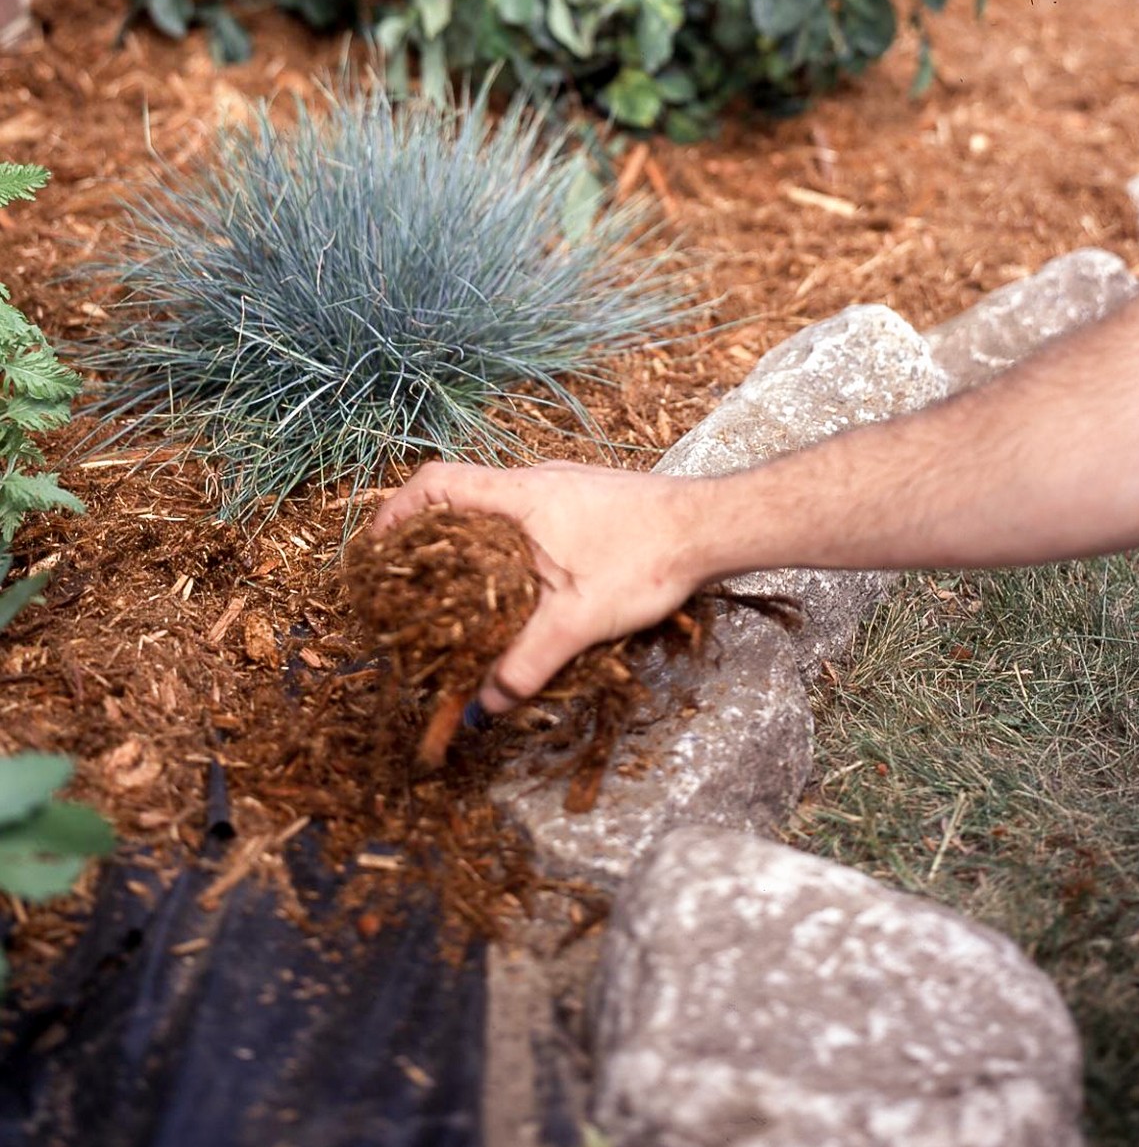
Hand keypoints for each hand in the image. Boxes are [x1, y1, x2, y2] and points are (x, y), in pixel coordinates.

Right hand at [371, 461, 708, 711]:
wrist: (712, 526)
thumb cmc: (647, 557)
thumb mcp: (579, 618)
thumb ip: (528, 661)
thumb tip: (487, 704)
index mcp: (520, 496)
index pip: (437, 484)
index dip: (398, 511)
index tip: (379, 548)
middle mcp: (536, 482)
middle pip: (461, 493)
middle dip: (429, 533)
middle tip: (412, 578)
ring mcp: (564, 488)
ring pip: (498, 506)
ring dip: (473, 540)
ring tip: (460, 588)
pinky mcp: (589, 501)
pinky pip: (529, 515)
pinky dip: (508, 544)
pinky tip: (523, 584)